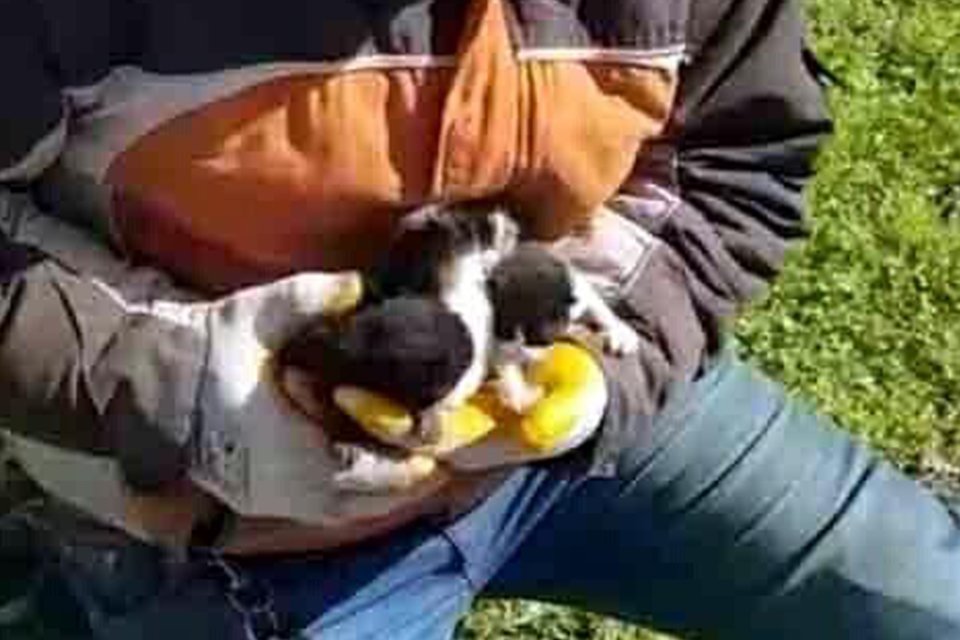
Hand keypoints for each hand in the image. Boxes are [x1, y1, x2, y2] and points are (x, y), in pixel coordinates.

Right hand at [113, 273, 450, 521]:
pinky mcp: (266, 500)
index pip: (370, 471)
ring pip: (351, 512)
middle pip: (371, 501)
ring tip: (423, 463)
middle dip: (410, 477)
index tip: (443, 440)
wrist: (148, 387)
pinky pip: (329, 511)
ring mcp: (276, 502)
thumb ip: (312, 298)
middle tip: (445, 451)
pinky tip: (379, 471)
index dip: (411, 459)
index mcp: (292, 452)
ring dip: (388, 490)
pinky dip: (360, 496)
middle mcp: (289, 490)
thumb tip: (363, 286)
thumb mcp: (255, 317)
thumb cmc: (204, 352)